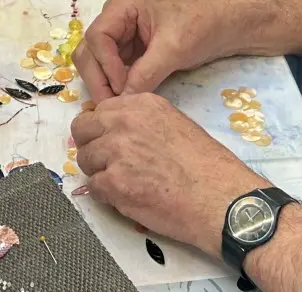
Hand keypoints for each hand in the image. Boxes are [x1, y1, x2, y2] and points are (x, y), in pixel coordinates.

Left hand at [72, 93, 262, 257]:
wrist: (219, 198)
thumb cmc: (205, 165)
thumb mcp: (174, 123)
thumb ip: (141, 122)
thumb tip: (114, 131)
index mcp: (140, 104)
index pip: (99, 111)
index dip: (101, 130)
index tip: (109, 142)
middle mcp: (124, 122)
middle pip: (82, 130)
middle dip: (92, 147)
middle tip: (109, 164)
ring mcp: (116, 152)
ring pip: (84, 160)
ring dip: (99, 173)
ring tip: (125, 183)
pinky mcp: (114, 183)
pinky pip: (94, 188)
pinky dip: (107, 196)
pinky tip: (129, 198)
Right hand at [73, 0, 232, 98]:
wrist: (219, 29)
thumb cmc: (198, 27)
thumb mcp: (173, 49)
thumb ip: (146, 73)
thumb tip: (123, 101)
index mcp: (122, 7)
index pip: (97, 36)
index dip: (106, 64)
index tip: (122, 87)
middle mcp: (114, 19)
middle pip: (88, 50)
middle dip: (98, 78)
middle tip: (112, 105)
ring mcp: (118, 36)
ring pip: (93, 63)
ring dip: (101, 84)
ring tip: (117, 104)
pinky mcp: (126, 52)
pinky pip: (108, 71)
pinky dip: (111, 86)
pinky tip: (123, 99)